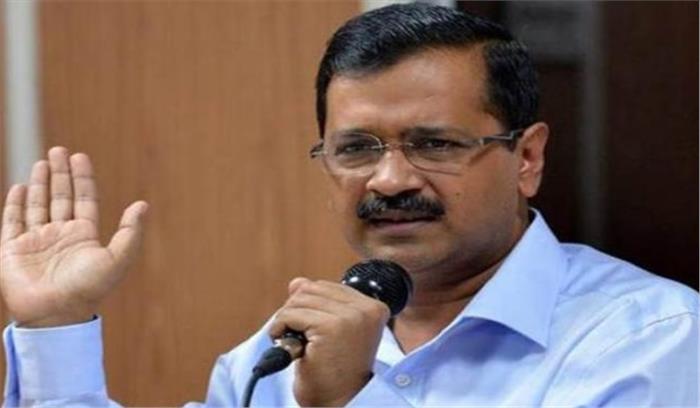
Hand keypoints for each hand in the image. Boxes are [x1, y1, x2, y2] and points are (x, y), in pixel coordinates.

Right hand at [0, 147, 147, 327]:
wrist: (56, 314)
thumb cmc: (88, 289)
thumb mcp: (117, 259)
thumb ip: (130, 232)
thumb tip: (143, 205)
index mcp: (84, 236)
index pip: (84, 199)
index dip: (82, 178)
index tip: (80, 157)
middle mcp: (61, 236)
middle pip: (60, 197)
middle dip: (60, 174)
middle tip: (59, 150)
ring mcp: (36, 242)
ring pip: (37, 205)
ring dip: (39, 184)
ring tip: (42, 162)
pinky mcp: (13, 250)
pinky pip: (12, 222)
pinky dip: (14, 204)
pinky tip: (19, 187)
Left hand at [269, 277, 389, 406]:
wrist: (338, 403)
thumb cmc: (335, 372)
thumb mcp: (330, 331)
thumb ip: (318, 303)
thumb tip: (297, 282)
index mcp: (373, 308)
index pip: (326, 286)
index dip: (310, 308)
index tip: (314, 333)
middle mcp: (367, 309)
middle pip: (311, 288)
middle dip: (297, 312)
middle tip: (301, 339)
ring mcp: (350, 317)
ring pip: (298, 299)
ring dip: (287, 321)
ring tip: (297, 344)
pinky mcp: (330, 327)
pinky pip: (290, 315)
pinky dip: (280, 329)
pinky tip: (289, 347)